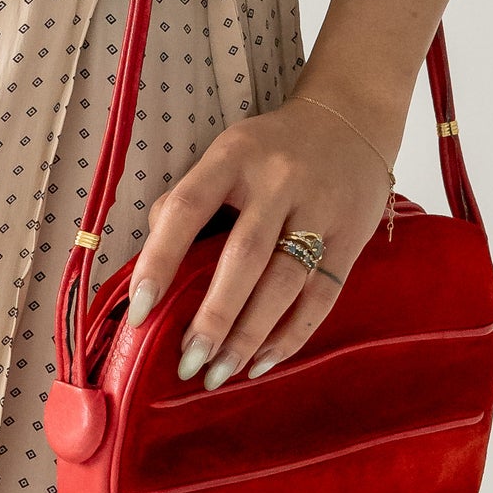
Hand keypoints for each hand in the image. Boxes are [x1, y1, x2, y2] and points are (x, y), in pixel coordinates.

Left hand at [124, 92, 398, 387]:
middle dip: (213, 317)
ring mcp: (321, 207)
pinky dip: (291, 335)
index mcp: (234, 156)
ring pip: (284, 282)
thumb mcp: (224, 155)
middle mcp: (279, 179)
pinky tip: (262, 363)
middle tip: (188, 363)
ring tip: (220, 373)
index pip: (187, 208)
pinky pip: (321, 296)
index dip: (159, 261)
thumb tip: (151, 264)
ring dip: (249, 336)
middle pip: (243, 257)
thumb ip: (187, 200)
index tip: (140, 311)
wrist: (351, 119)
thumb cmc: (268, 152)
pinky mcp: (352, 235)